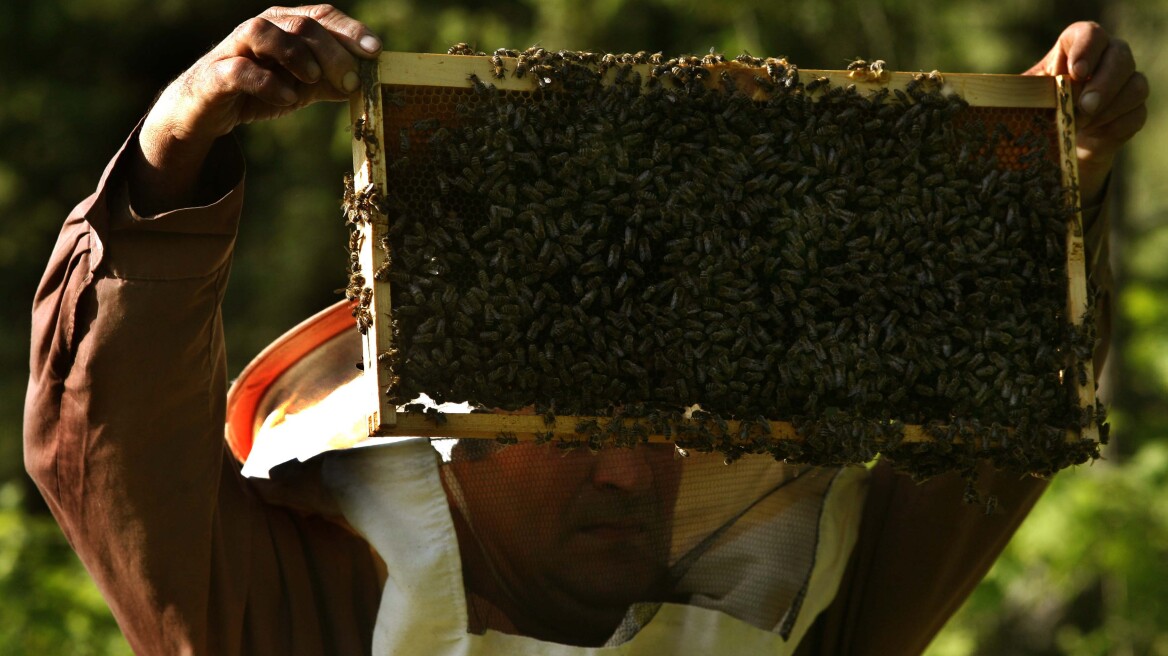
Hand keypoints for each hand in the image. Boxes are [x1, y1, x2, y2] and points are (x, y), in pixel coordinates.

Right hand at [133, 5, 381, 213]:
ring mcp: (234, 49)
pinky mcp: (215, 75)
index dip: (350, 30)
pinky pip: (240, 70)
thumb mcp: (303, 87)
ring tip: (312, 80)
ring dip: (294, 54)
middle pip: (300, 24)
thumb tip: (368, 81)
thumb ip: (332, 82)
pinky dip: (268, 83)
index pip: (321, 15)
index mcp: (284, 26)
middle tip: (350, 80)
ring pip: (261, 31)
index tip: (376, 51)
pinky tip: (287, 98)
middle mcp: (260, 29)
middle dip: (331, 52)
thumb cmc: (259, 91)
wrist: (205, 111)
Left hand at [1024, 21, 1147, 205]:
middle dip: (1104, 81)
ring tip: (1083, 124)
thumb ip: (1006, 93)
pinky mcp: (1133, 112)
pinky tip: (1094, 135)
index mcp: (1074, 51)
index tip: (1075, 71)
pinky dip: (1116, 125)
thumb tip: (967, 87)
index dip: (1086, 47)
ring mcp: (1124, 85)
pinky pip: (1136, 113)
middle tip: (1082, 106)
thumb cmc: (1035, 117)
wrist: (1057, 147)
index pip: (1088, 33)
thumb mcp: (1018, 102)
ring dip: (1110, 106)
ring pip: (1135, 84)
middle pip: (1120, 54)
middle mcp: (1106, 61)